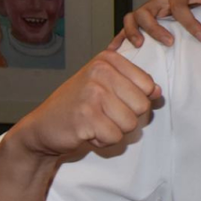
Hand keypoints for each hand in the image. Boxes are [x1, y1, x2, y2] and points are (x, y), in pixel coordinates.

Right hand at [9, 52, 161, 157]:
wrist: (42, 127)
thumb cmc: (78, 105)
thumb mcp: (106, 85)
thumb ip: (134, 84)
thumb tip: (158, 91)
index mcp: (108, 60)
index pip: (148, 85)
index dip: (136, 99)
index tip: (114, 99)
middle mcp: (100, 72)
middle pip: (142, 106)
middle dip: (126, 117)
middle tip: (102, 114)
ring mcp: (92, 94)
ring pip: (130, 123)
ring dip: (115, 130)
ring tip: (94, 122)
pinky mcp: (85, 118)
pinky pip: (115, 137)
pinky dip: (103, 140)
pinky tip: (87, 132)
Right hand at [110, 0, 200, 49]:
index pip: (178, 5)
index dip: (189, 22)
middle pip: (147, 10)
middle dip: (156, 28)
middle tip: (170, 43)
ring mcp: (149, 10)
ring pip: (132, 17)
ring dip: (134, 32)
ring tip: (141, 45)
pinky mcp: (144, 22)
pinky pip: (126, 28)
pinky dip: (119, 38)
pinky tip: (115, 50)